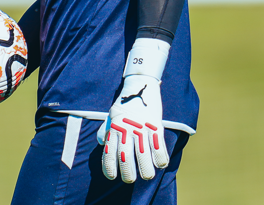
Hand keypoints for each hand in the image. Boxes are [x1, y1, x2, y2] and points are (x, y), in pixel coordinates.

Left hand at [99, 38, 170, 182]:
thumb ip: (106, 130)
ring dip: (146, 171)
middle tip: (130, 180)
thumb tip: (102, 143)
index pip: (109, 154)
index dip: (110, 169)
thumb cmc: (125, 102)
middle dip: (128, 175)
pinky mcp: (155, 125)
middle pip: (126, 159)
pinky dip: (161, 159)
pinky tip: (161, 163)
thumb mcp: (112, 115)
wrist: (140, 83)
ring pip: (144, 157)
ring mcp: (142, 128)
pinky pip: (159, 147)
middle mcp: (127, 130)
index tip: (112, 177)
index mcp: (114, 128)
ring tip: (147, 176)